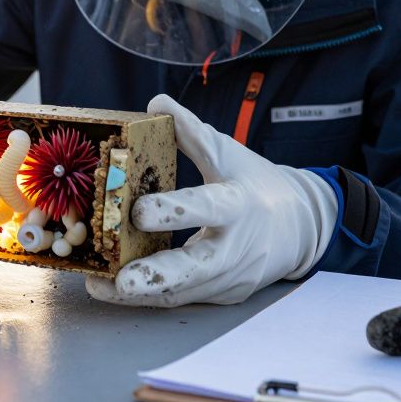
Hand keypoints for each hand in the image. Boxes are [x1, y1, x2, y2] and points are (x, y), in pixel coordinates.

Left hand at [86, 93, 337, 306]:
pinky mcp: (223, 295)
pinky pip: (183, 298)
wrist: (301, 227)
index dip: (174, 211)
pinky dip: (149, 296)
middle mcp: (236, 247)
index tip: (139, 211)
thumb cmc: (256, 184)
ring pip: (183, 292)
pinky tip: (115, 289)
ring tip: (99, 285)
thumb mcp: (228, 153)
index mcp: (238, 204)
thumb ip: (192, 132)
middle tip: (121, 280)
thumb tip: (156, 103)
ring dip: (140, 293)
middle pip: (196, 268)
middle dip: (156, 277)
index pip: (206, 207)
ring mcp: (230, 277)